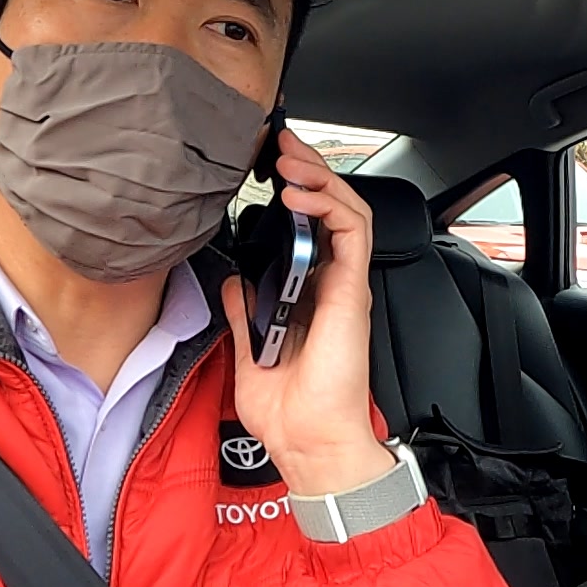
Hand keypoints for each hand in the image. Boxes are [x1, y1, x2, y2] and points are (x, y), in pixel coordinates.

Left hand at [222, 130, 394, 495]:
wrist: (307, 441)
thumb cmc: (288, 410)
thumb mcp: (249, 351)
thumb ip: (244, 311)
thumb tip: (232, 280)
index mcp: (311, 293)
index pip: (312, 225)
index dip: (297, 189)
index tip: (270, 165)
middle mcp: (332, 283)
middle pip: (332, 208)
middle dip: (309, 168)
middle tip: (282, 144)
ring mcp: (345, 284)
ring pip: (348, 210)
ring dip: (319, 178)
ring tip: (289, 161)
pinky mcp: (352, 290)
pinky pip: (353, 232)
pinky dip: (329, 204)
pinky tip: (299, 194)